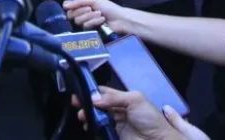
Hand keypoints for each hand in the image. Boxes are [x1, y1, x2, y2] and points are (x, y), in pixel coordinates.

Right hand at [62, 0, 132, 35]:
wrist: (120, 19)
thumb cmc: (108, 7)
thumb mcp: (93, 0)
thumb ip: (78, 1)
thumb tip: (64, 5)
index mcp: (82, 6)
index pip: (69, 8)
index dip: (72, 7)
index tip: (78, 5)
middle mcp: (82, 15)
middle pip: (71, 15)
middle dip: (82, 11)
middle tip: (91, 8)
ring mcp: (86, 23)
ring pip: (78, 21)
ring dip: (90, 16)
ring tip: (99, 14)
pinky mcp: (90, 31)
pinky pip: (86, 26)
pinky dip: (94, 21)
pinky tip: (102, 20)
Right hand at [74, 87, 200, 139]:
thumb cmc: (149, 117)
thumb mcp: (135, 100)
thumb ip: (113, 98)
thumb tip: (93, 99)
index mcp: (124, 98)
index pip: (105, 92)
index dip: (92, 90)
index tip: (79, 89)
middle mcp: (118, 108)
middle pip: (98, 104)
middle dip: (87, 102)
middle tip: (75, 102)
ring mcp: (115, 122)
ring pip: (97, 116)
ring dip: (88, 114)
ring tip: (81, 115)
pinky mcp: (113, 135)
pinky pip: (100, 128)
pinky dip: (92, 125)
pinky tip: (87, 124)